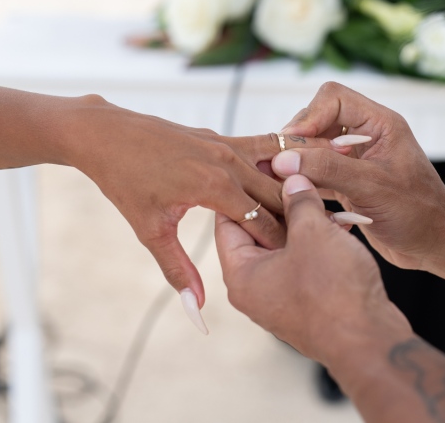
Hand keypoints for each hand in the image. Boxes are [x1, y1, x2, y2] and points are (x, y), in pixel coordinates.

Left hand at [61, 96, 341, 308]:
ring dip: (303, 176)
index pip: (265, 221)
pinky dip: (286, 154)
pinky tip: (306, 159)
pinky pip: (263, 144)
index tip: (314, 260)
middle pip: (279, 193)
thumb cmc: (124, 180)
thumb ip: (179, 270)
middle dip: (304, 214)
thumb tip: (197, 310)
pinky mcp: (220, 136)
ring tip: (335, 186)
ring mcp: (225, 144)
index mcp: (214, 186)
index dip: (289, 243)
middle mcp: (226, 161)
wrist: (106, 133)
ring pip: (278, 163)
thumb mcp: (151, 230)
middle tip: (338, 228)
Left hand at [215, 174, 410, 363]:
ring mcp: (280, 297)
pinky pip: (303, 262)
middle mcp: (254, 288)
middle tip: (293, 174)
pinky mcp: (305, 301)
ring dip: (302, 221)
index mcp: (241, 274)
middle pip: (256, 232)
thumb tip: (291, 181)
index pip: (227, 221)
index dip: (243, 190)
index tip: (259, 166)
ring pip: (284, 246)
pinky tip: (338, 221)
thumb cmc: (333, 293)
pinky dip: (316, 241)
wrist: (368, 342)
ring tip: (319, 194)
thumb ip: (299, 202)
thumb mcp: (313, 233)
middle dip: (278, 203)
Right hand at [273, 82, 444, 270]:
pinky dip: (303, 184)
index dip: (308, 116)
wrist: (436, 245)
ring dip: (296, 165)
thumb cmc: (417, 212)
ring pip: (313, 149)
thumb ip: (328, 169)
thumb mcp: (371, 187)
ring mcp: (355, 160)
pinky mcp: (347, 184)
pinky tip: (293, 198)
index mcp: (379, 124)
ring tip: (279, 181)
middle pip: (317, 122)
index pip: (333, 98)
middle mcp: (365, 136)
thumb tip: (284, 159)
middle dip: (296, 142)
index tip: (291, 142)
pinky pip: (316, 174)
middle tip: (279, 167)